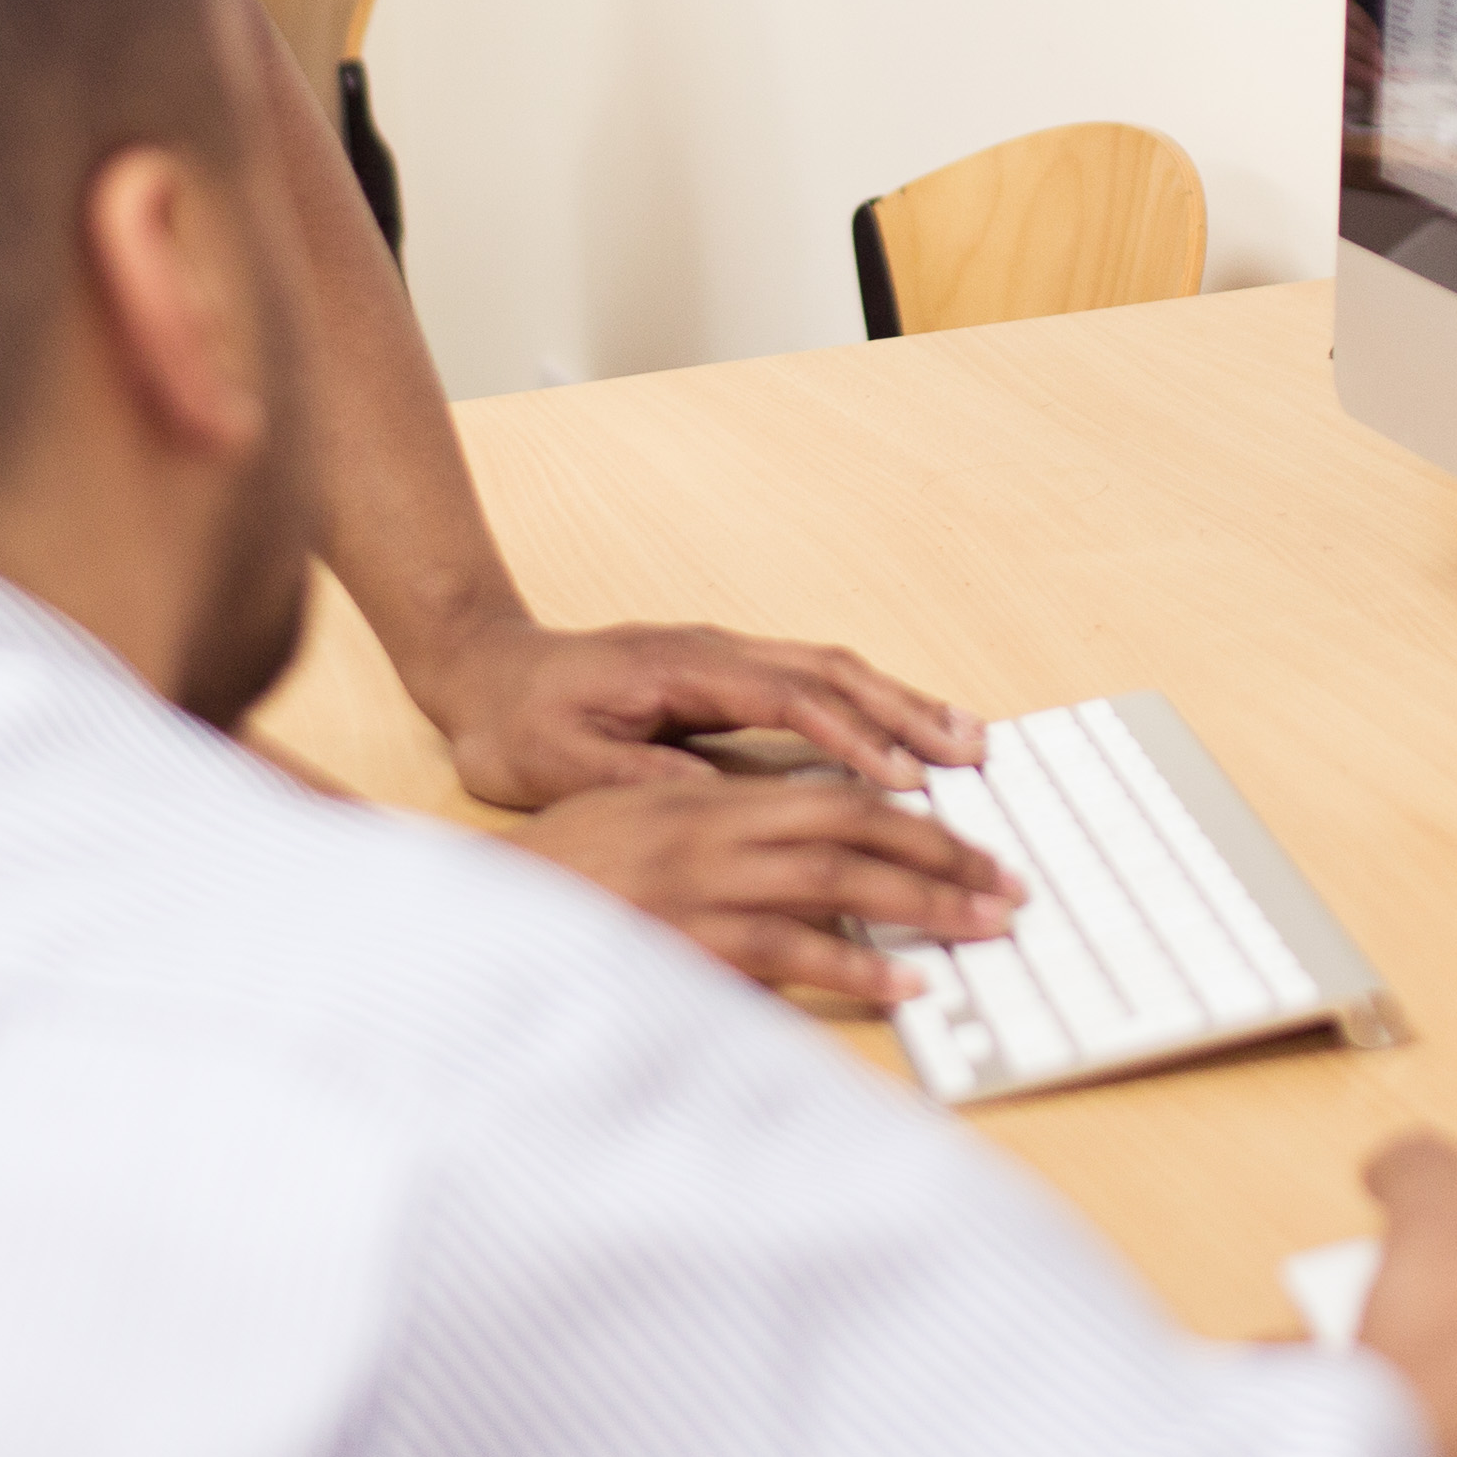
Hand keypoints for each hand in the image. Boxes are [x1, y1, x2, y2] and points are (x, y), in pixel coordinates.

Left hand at [419, 615, 980, 807]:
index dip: (853, 739)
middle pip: (835, 671)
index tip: (905, 782)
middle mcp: (717, 650)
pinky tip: (904, 733)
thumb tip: (732, 806)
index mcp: (683, 670)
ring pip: (835, 669)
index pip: (790, 699)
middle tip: (972, 756)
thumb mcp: (569, 766)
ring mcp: (727, 654)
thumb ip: (650, 780)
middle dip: (908, 713)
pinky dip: (870, 703)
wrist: (483, 668)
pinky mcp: (728, 671)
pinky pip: (816, 680)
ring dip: (902, 704)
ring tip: (966, 741)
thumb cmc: (518, 723)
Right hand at [502, 771, 1022, 1004]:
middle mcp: (709, 834)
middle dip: (941, 856)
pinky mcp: (683, 944)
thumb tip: (792, 849)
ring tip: (983, 926)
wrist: (467, 916)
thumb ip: (709, 832)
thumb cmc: (549, 882)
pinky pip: (786, 953)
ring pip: (832, 879)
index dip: (908, 816)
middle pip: (852, 825)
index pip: (831, 795)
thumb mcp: (630, 826)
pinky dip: (852, 967)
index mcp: (703, 803)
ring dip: (920, 902)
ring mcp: (697, 887)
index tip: (967, 843)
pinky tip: (903, 984)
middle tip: (1006, 886)